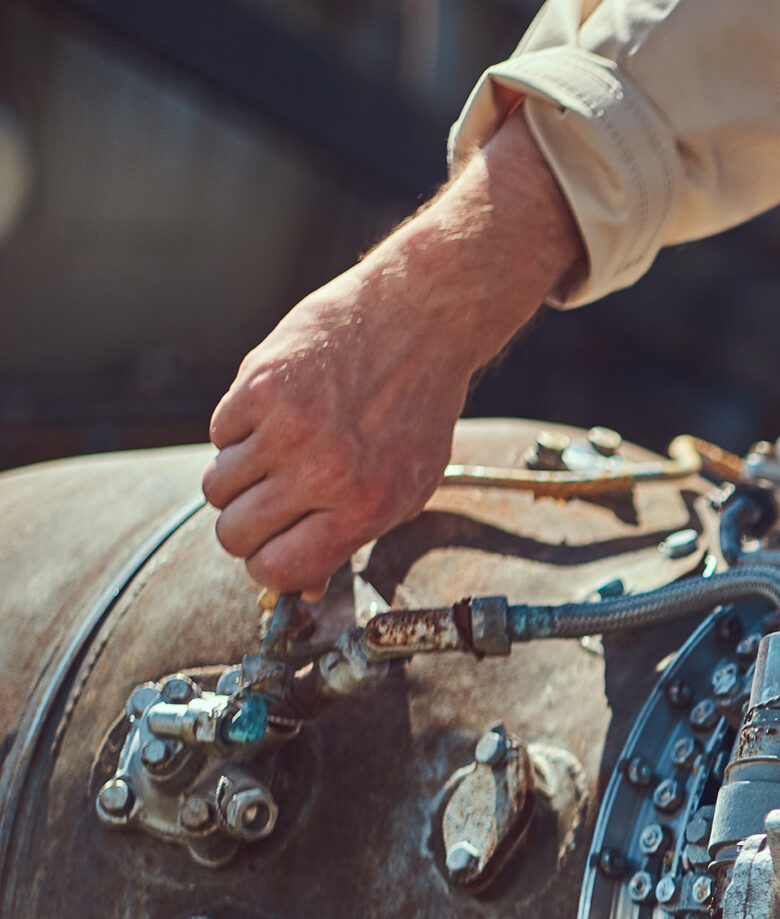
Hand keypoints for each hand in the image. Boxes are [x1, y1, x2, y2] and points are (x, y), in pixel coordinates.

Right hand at [202, 114, 581, 593]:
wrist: (416, 323)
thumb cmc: (414, 411)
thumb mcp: (406, 487)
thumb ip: (351, 537)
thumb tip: (299, 587)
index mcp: (365, 507)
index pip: (280, 568)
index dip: (266, 569)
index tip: (269, 553)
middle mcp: (325, 473)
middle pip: (235, 534)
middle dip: (243, 528)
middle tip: (265, 504)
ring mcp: (287, 428)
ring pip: (217, 486)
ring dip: (238, 478)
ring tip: (279, 452)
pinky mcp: (259, 385)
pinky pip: (217, 434)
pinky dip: (237, 430)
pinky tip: (277, 411)